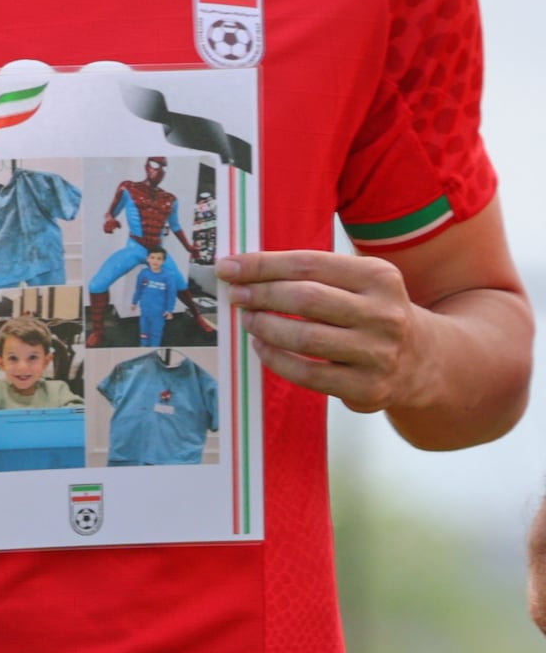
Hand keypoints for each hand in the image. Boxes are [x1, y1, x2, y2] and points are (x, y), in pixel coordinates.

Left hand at [224, 250, 421, 411]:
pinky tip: (262, 347)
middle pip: (305, 299)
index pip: (308, 264)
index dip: (262, 265)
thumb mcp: (360, 283)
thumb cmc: (372, 312)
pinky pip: (307, 374)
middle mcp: (384, 314)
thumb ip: (312, 273)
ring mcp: (378, 354)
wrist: (424, 360)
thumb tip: (242, 269)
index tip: (228, 267)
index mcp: (380, 277)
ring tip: (249, 319)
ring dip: (265, 327)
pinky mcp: (368, 388)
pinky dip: (275, 359)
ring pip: (305, 338)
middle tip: (236, 295)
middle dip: (260, 295)